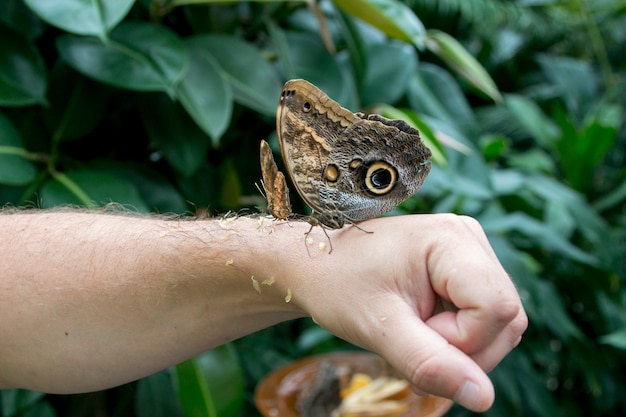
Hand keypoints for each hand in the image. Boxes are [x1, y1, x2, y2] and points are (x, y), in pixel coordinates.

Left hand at [289, 214, 527, 411]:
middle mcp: (467, 237)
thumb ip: (430, 362)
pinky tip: (422, 330)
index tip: (412, 332)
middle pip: (504, 317)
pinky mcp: (464, 266)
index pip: (496, 308)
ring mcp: (469, 250)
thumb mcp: (379, 328)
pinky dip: (457, 335)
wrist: (318, 266)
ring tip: (412, 338)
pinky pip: (484, 315)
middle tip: (409, 344)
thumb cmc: (339, 286)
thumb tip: (484, 397)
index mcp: (449, 239)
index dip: (462, 340)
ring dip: (459, 346)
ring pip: (499, 321)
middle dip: (462, 349)